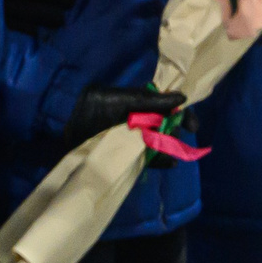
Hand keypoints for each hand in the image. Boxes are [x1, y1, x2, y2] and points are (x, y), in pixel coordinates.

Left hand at [64, 84, 187, 149]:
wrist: (69, 130)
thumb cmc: (95, 109)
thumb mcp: (124, 101)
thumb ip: (151, 101)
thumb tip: (182, 99)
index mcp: (138, 102)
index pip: (166, 105)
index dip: (181, 114)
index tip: (193, 126)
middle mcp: (138, 118)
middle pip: (165, 125)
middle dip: (175, 133)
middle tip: (181, 141)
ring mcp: (132, 137)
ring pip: (157, 142)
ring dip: (168, 148)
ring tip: (172, 156)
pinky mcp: (125, 152)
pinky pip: (146, 156)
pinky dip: (157, 160)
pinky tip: (168, 164)